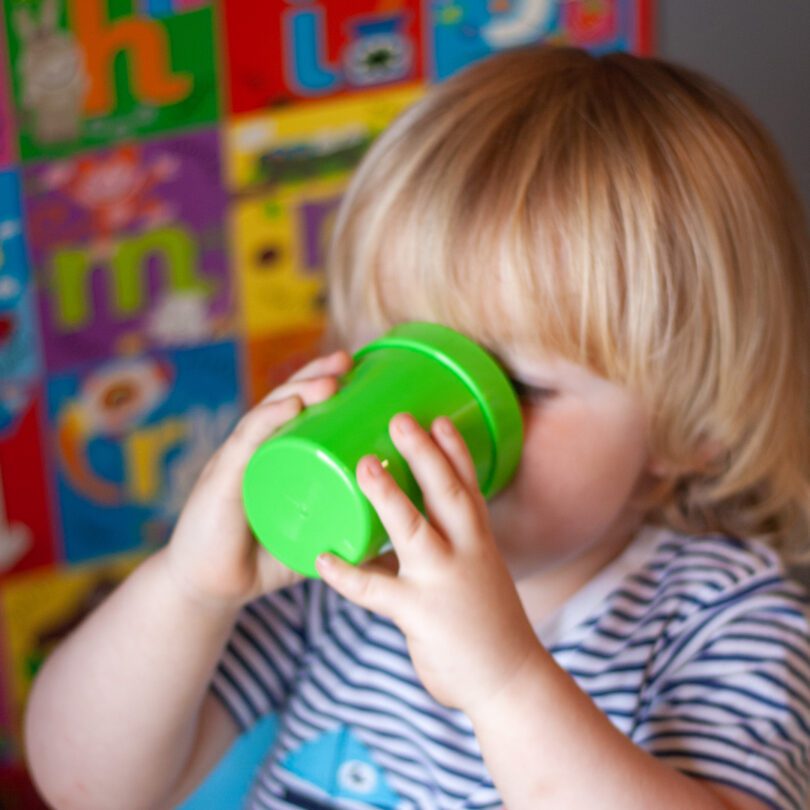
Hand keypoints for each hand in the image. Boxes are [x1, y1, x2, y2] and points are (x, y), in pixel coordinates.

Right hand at [164, 350, 352, 610]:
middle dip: (315, 375)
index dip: (323, 384)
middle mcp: (252, 451)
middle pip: (284, 402)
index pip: (297, 410)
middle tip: (349, 359)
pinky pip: (246, 443)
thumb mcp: (312, 541)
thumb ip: (342, 532)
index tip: (359, 368)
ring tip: (332, 378)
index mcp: (271, 457)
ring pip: (268, 415)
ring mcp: (235, 462)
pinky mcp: (220, 481)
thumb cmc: (259, 563)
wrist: (207, 591)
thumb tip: (390, 532)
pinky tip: (291, 407)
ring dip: (299, 391)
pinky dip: (269, 421)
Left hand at [316, 413, 539, 715]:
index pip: (468, 484)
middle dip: (425, 453)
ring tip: (361, 466)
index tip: (439, 418)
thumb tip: (392, 528)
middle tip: (400, 418)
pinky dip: (346, 574)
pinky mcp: (419, 613)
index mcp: (477, 538)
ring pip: (413, 530)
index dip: (454, 449)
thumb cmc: (485, 620)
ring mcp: (443, 581)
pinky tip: (321, 559)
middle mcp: (466, 551)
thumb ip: (438, 546)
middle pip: (447, 492)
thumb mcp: (475, 569)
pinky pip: (375, 590)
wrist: (508, 679)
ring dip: (387, 496)